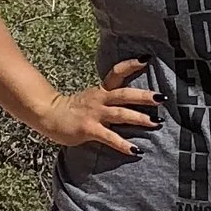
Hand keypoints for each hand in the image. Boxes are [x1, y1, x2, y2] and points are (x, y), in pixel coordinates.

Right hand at [38, 59, 157, 157]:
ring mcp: (94, 114)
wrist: (48, 115)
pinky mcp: (89, 129)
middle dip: (144, 96)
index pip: (116, 73)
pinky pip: (109, 137)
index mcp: (101, 91)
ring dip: (140, 118)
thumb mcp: (90, 99)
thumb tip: (129, 104)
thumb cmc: (71, 109)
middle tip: (162, 97)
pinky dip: (123, 144)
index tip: (146, 59)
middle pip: (125, 94)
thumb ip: (107, 100)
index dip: (131, 65)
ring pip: (121, 114)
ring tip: (157, 122)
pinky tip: (136, 150)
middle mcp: (99, 99)